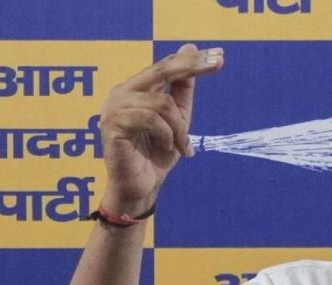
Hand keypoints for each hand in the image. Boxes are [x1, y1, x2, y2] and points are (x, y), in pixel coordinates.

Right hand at [99, 43, 223, 213]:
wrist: (140, 188)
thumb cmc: (156, 155)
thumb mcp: (178, 120)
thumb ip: (182, 90)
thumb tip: (190, 49)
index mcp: (135, 89)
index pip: (166, 67)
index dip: (192, 60)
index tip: (219, 55)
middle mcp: (121, 93)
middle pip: (161, 71)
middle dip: (192, 67)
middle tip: (218, 63)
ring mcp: (113, 108)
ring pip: (162, 103)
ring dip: (179, 128)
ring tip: (182, 147)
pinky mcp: (112, 125)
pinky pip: (151, 119)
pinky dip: (167, 135)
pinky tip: (167, 149)